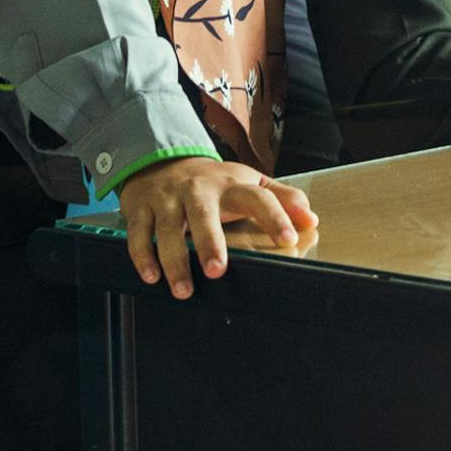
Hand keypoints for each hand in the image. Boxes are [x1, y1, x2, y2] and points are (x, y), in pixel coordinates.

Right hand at [118, 158, 318, 300]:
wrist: (161, 161)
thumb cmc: (214, 183)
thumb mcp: (248, 182)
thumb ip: (281, 198)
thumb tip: (311, 219)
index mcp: (231, 184)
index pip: (258, 197)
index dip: (275, 216)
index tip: (288, 239)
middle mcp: (199, 189)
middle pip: (204, 212)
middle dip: (209, 242)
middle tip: (217, 271)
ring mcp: (168, 197)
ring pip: (169, 227)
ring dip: (174, 259)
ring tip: (184, 289)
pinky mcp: (141, 207)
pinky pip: (140, 232)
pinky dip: (143, 254)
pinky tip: (151, 276)